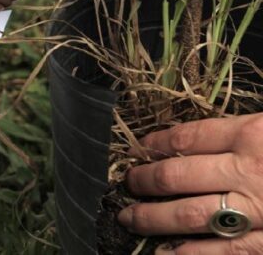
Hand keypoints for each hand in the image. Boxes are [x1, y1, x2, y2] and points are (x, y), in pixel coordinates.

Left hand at [117, 114, 262, 252]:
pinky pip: (221, 251)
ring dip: (152, 218)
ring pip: (189, 215)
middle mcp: (247, 172)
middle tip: (128, 184)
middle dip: (143, 181)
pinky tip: (161, 253)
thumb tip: (195, 143)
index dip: (154, 145)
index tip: (136, 150)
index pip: (187, 138)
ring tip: (129, 219)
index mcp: (252, 135)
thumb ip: (240, 135)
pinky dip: (186, 254)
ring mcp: (257, 211)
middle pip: (176, 176)